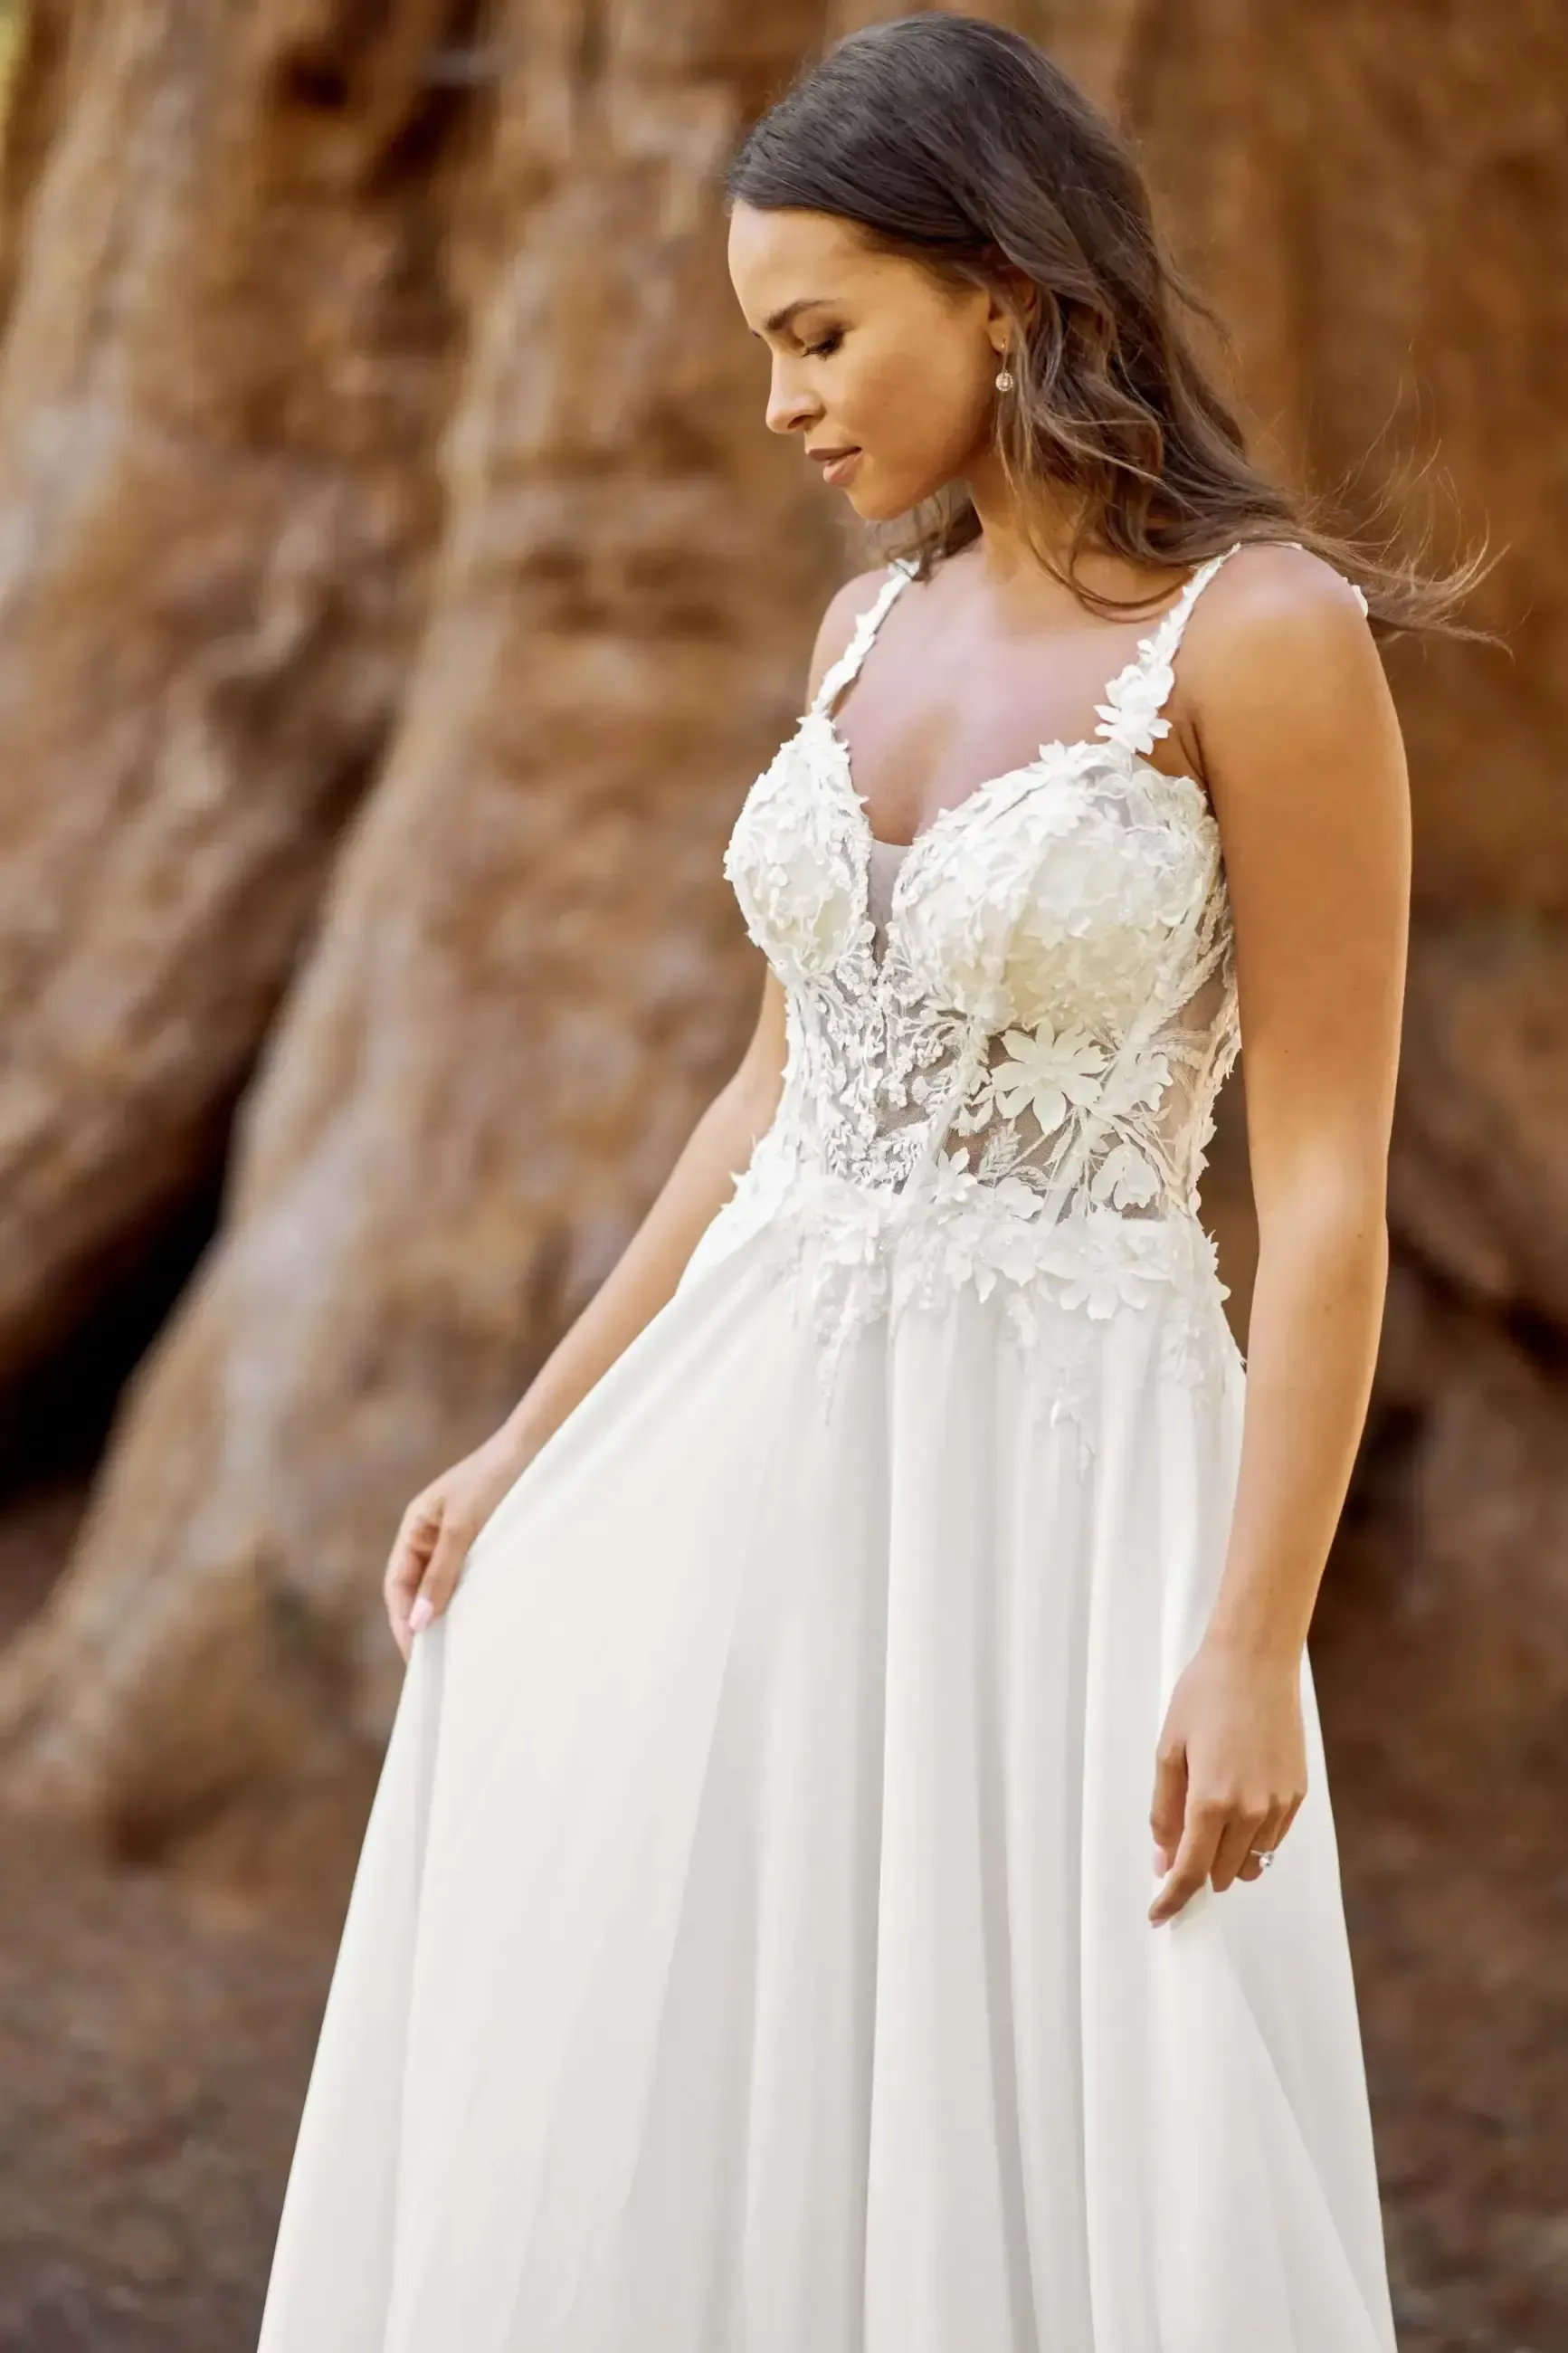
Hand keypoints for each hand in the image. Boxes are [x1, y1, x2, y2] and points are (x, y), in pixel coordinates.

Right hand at [382, 1427, 534, 1661]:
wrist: (540, 1446)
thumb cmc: (496, 1478)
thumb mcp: (463, 1528)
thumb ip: (441, 1575)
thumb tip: (417, 1622)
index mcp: (416, 1526)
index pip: (397, 1584)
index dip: (403, 1621)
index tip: (417, 1656)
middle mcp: (434, 1535)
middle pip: (418, 1591)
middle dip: (424, 1625)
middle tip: (438, 1665)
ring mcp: (462, 1541)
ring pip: (446, 1589)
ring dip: (450, 1617)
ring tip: (460, 1653)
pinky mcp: (490, 1545)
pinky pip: (472, 1581)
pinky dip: (473, 1603)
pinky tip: (484, 1623)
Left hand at [1147, 1638, 1306, 1924]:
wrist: (1256, 1661)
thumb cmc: (1204, 1697)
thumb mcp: (1168, 1751)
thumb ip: (1164, 1811)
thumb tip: (1162, 1859)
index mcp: (1211, 1801)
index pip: (1189, 1871)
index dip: (1172, 1899)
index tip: (1158, 1915)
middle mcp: (1250, 1811)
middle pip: (1220, 1872)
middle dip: (1195, 1870)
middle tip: (1176, 1848)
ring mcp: (1279, 1805)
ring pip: (1250, 1863)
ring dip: (1225, 1858)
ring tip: (1207, 1822)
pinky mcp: (1297, 1795)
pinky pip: (1272, 1840)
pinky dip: (1251, 1840)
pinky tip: (1236, 1809)